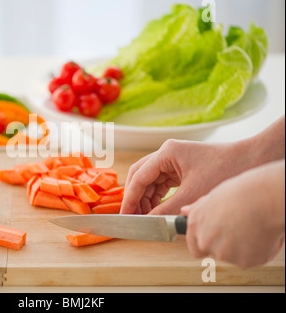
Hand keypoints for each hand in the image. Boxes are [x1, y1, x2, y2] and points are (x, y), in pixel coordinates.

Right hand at [121, 115, 284, 215]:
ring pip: (151, 180)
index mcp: (166, 153)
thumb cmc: (225, 170)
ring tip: (145, 217)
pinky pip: (162, 183)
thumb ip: (166, 210)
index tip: (125, 215)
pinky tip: (156, 209)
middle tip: (132, 217)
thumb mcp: (192, 194)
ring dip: (146, 198)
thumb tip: (149, 222)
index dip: (130, 198)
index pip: (139, 177)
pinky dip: (158, 196)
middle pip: (141, 176)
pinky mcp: (182, 168)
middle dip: (136, 197)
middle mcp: (167, 154)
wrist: (252, 160)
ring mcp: (174, 160)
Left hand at [181, 160, 284, 267]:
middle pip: (215, 252)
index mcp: (195, 224)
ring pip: (234, 256)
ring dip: (243, 246)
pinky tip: (261, 233)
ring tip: (252, 226)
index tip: (219, 240)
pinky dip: (258, 251)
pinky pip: (251, 259)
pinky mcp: (243, 260)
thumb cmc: (240, 193)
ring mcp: (223, 252)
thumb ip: (198, 208)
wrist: (263, 198)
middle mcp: (205, 240)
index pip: (195, 248)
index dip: (207, 245)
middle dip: (227, 244)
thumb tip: (184, 211)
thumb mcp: (213, 197)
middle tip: (241, 227)